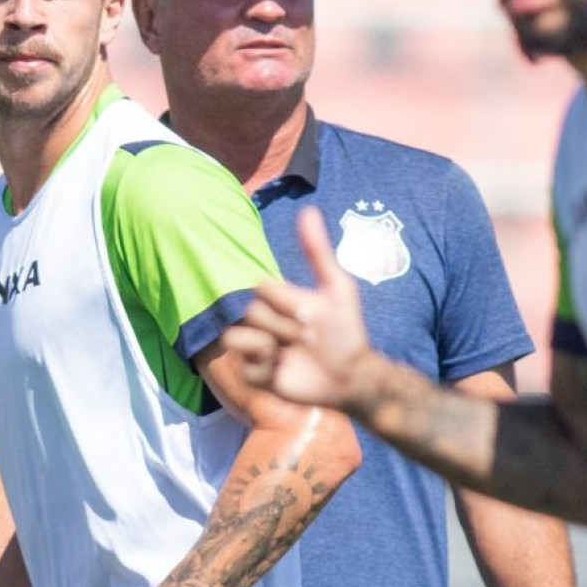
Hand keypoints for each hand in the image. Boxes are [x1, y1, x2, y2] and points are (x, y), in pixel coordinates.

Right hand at [222, 207, 374, 413]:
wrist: (352, 375)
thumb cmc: (347, 331)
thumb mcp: (337, 289)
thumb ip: (318, 252)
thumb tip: (308, 210)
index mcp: (279, 299)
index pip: (260, 287)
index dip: (284, 302)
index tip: (310, 316)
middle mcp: (265, 321)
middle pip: (249, 313)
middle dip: (282, 327)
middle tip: (306, 340)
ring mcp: (258, 349)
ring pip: (234, 338)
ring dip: (265, 348)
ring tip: (288, 356)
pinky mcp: (257, 376)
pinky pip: (245, 369)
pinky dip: (265, 372)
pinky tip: (283, 373)